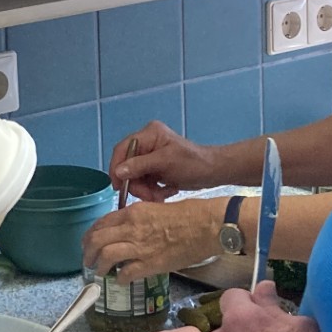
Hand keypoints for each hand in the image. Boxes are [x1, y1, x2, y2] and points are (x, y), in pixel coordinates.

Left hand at [84, 196, 228, 278]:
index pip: (101, 223)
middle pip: (96, 240)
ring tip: (99, 272)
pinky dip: (119, 279)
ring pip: (105, 256)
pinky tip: (121, 280)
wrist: (207, 226)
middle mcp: (131, 228)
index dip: (90, 235)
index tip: (89, 243)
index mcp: (132, 213)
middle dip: (88, 252)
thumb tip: (129, 231)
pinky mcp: (150, 264)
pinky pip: (125, 274)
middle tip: (88, 260)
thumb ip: (139, 220)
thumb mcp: (156, 209)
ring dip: (99, 266)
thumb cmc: (189, 215)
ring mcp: (139, 247)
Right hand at [108, 121, 222, 200]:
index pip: (123, 149)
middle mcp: (148, 143)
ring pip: (136, 177)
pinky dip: (152, 191)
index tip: (118, 186)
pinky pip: (145, 182)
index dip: (117, 168)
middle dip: (136, 184)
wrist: (213, 172)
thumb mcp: (165, 162)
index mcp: (149, 134)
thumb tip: (118, 171)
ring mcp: (152, 156)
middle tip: (147, 196)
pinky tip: (164, 193)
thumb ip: (140, 165)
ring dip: (145, 190)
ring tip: (158, 196)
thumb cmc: (194, 163)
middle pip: (128, 166)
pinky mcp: (156, 169)